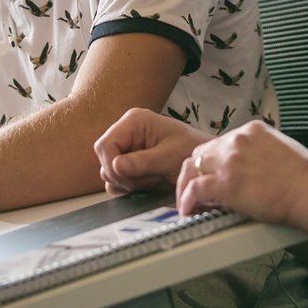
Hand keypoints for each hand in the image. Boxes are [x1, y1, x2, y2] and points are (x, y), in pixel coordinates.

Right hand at [94, 108, 211, 195]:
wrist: (203, 164)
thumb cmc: (191, 151)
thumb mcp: (169, 157)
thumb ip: (142, 162)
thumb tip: (116, 166)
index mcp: (134, 121)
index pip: (105, 144)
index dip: (112, 165)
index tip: (129, 180)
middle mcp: (126, 132)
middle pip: (104, 158)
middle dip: (121, 176)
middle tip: (144, 181)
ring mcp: (126, 148)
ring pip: (108, 171)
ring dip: (127, 182)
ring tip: (151, 179)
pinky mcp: (128, 163)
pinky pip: (115, 179)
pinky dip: (128, 187)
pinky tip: (147, 183)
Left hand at [175, 120, 307, 227]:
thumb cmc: (307, 180)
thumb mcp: (282, 151)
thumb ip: (262, 154)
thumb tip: (252, 169)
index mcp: (252, 131)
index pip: (220, 143)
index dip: (212, 162)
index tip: (210, 175)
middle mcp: (237, 140)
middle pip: (201, 153)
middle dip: (194, 172)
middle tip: (192, 189)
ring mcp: (230, 160)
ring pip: (192, 169)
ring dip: (186, 186)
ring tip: (187, 202)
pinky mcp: (226, 183)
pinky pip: (194, 190)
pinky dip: (187, 200)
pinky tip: (189, 209)